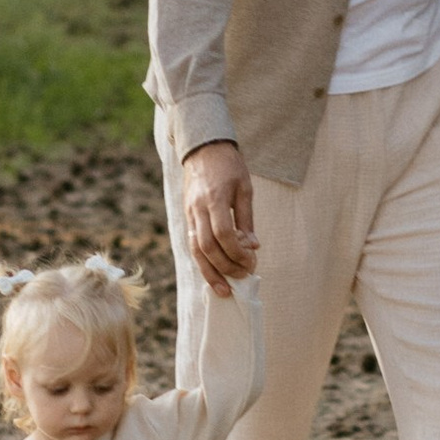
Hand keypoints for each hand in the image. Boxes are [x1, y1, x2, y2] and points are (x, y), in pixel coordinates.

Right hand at [180, 139, 258, 294]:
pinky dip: (202, 262)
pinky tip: (212, 274)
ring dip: (209, 272)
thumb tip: (253, 247)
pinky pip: (191, 244)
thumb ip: (246, 219)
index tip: (251, 261)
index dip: (237, 252)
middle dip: (225, 267)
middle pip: (207, 247)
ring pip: (194, 250)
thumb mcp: (245, 187)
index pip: (223, 234)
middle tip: (242, 277)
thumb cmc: (229, 166)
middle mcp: (197, 209)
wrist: (203, 148)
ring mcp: (189, 213)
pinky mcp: (186, 216)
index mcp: (214, 199)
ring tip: (223, 290)